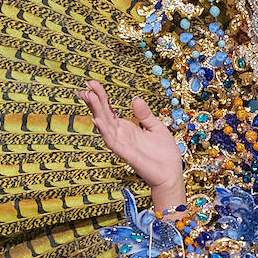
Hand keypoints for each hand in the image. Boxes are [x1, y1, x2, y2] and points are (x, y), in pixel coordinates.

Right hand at [77, 79, 184, 206]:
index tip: (93, 83)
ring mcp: (122, 144)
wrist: (171, 174)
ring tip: (90, 97)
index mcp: (127, 128)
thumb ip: (145, 114)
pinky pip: (112, 142)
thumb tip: (135, 99)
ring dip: (96, 112)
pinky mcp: (126, 154)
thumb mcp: (156, 128)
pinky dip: (105, 131)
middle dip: (94, 101)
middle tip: (86, 86)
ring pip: (105, 126)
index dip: (101, 96)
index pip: (109, 110)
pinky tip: (97, 120)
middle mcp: (121, 135)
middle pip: (103, 115)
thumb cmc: (164, 154)